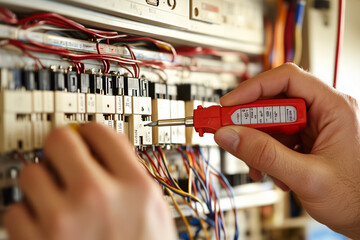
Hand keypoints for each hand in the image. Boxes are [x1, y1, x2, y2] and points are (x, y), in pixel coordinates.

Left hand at [4, 123, 176, 239]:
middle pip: (61, 140)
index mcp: (135, 187)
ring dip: (40, 184)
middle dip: (61, 148)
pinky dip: (25, 217)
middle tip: (63, 160)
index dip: (90, 133)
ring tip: (55, 200)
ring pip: (31, 173)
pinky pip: (13, 211)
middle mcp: (99, 197)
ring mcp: (64, 221)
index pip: (101, 132)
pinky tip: (44, 228)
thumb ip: (129, 175)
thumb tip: (102, 149)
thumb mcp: (152, 211)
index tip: (85, 138)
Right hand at [214, 63, 359, 238]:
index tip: (229, 104)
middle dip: (250, 122)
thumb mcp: (308, 176)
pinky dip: (265, 153)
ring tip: (257, 166)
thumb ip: (265, 155)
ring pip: (271, 121)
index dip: (253, 88)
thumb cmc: (357, 198)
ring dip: (256, 143)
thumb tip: (229, 135)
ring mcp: (314, 127)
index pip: (287, 79)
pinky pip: (276, 138)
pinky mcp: (306, 141)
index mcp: (333, 107)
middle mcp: (323, 112)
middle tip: (230, 135)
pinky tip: (271, 171)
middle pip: (274, 101)